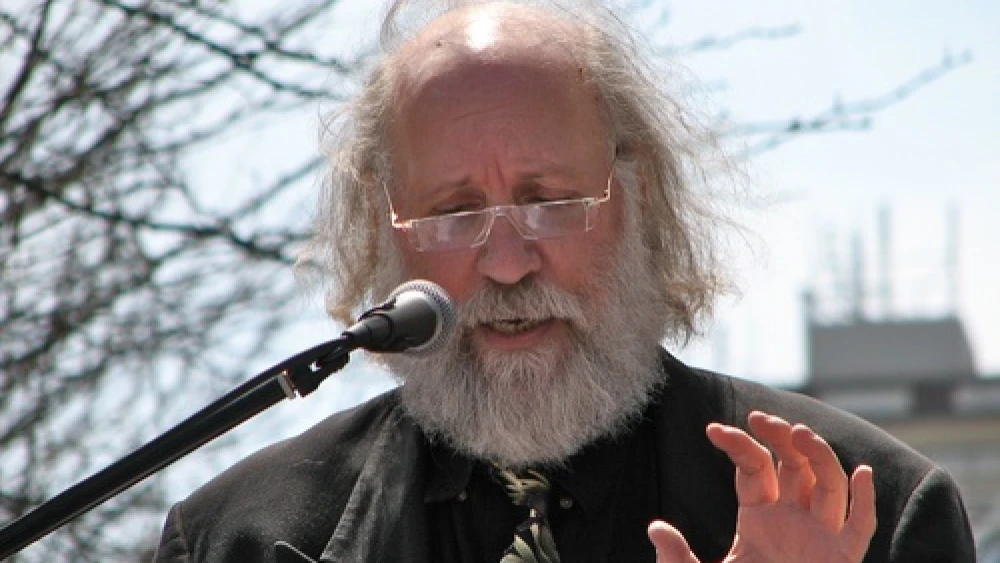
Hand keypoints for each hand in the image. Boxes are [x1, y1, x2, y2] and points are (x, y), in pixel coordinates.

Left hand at [647, 411, 876, 562]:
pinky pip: (859, 528)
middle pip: (794, 465)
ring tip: (799, 433)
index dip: (738, 444)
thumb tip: (655, 528)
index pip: (754, 466)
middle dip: (782, 437)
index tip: (713, 430)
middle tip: (760, 418)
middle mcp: (792, 519)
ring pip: (828, 485)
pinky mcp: (840, 559)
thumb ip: (676, 558)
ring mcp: (818, 537)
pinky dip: (865, 501)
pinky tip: (862, 473)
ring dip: (820, 456)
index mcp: (759, 517)